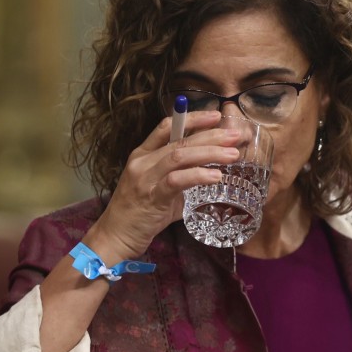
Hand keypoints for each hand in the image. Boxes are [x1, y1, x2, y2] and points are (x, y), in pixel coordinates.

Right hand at [85, 110, 239, 259]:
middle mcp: (142, 162)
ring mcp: (145, 178)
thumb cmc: (139, 214)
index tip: (216, 115)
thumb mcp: (159, 189)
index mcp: (142, 154)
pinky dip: (198, 175)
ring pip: (179, 155)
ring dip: (209, 153)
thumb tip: (209, 174)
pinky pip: (177, 181)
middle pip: (180, 140)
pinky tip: (216, 176)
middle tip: (236, 135)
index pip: (167, 126)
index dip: (192, 118)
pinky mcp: (151, 197)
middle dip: (211, 135)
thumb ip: (181, 179)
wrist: (115, 236)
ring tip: (232, 154)